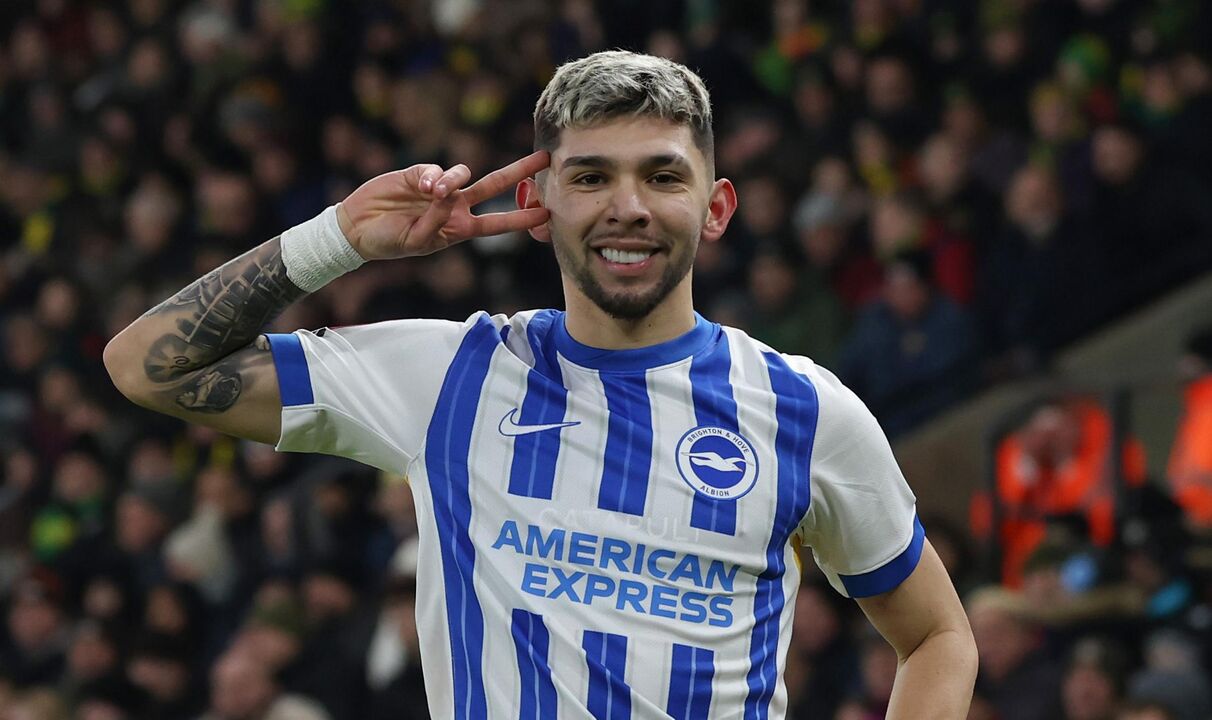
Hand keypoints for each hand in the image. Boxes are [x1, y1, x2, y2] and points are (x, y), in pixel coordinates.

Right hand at [336, 151, 550, 260]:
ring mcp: (439, 188)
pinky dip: (432, 176)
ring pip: (462, 173)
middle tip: (544, 158)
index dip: (521, 218)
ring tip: (432, 192)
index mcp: (459, 229)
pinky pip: (436, 169)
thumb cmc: (389, 242)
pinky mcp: (420, 173)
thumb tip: (448, 192)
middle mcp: (455, 206)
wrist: (358, 228)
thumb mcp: (417, 241)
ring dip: (452, 180)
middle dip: (519, 171)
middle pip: (494, 185)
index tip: (546, 214)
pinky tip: (420, 186)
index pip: (497, 223)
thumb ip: (436, 220)